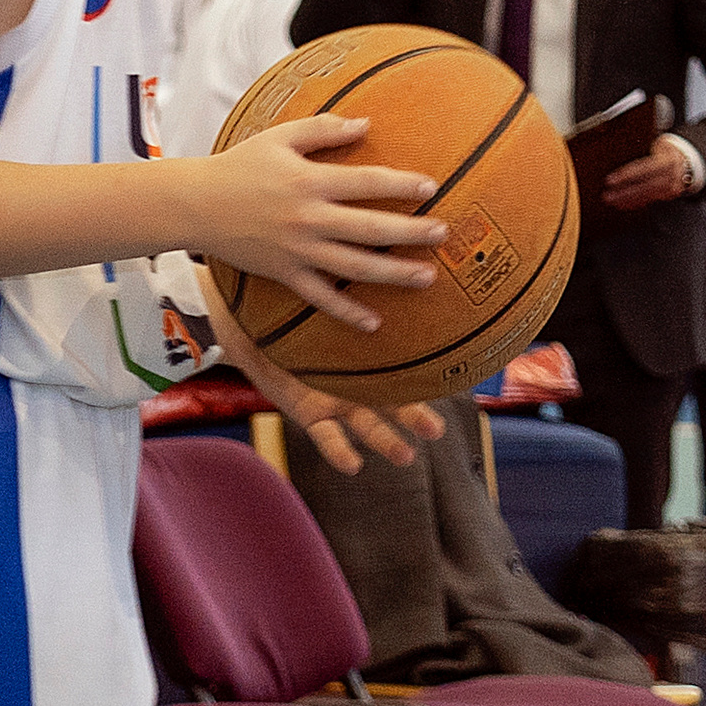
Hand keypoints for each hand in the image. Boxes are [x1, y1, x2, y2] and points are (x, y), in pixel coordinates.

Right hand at [193, 115, 446, 331]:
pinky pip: (321, 298)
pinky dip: (348, 312)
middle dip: (411, 232)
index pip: (366, 183)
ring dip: (394, 274)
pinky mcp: (285, 274)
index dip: (401, 185)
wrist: (196, 205)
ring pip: (354, 267)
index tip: (432, 187)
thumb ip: (324, 128)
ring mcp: (298, 251)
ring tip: (427, 277)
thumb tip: (367, 124)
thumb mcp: (279, 137)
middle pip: (370, 229)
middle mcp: (308, 219)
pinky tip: (374, 322)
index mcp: (310, 182)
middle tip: (443, 234)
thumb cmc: (239, 165)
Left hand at [204, 285, 446, 474]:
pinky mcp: (306, 413)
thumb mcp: (328, 290)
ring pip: (366, 425)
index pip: (406, 367)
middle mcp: (355, 381)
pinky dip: (339, 452)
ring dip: (386, 442)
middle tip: (437, 429)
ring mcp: (333, 400)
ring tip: (407, 457)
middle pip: (392, 403)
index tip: (459, 382)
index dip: (430, 377)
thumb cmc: (291, 302)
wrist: (247, 318)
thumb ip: (355, 277)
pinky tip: (354, 466)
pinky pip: (325, 437)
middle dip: (415, 418)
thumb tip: (387, 239)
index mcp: (368, 356)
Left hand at [602, 138, 693, 210]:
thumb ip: (642, 148)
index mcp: (668, 159)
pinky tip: (623, 204)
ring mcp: (672, 187)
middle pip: (645, 185)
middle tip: (607, 196)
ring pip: (647, 195)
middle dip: (624, 192)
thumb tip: (617, 149)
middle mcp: (672, 174)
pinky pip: (649, 200)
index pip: (644, 168)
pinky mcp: (669, 195)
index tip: (609, 180)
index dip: (626, 175)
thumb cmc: (666, 150)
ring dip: (627, 200)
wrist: (687, 160)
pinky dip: (635, 203)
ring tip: (612, 201)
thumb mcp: (658, 144)